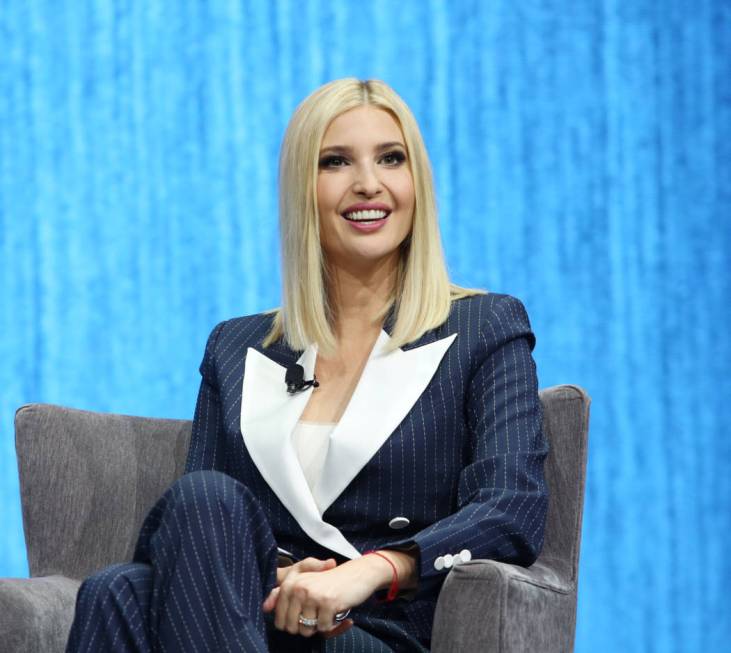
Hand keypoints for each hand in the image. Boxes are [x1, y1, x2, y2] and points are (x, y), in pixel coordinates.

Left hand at [262, 555, 392, 636]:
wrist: (358, 574)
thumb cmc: (330, 582)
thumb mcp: (305, 584)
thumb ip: (282, 594)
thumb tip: (264, 607)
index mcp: (290, 583)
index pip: (279, 620)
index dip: (292, 624)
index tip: (304, 614)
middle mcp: (298, 587)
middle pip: (292, 628)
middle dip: (305, 627)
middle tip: (317, 613)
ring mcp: (312, 594)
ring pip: (307, 630)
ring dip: (318, 626)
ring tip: (326, 611)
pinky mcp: (327, 602)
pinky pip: (323, 629)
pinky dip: (331, 625)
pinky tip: (336, 611)